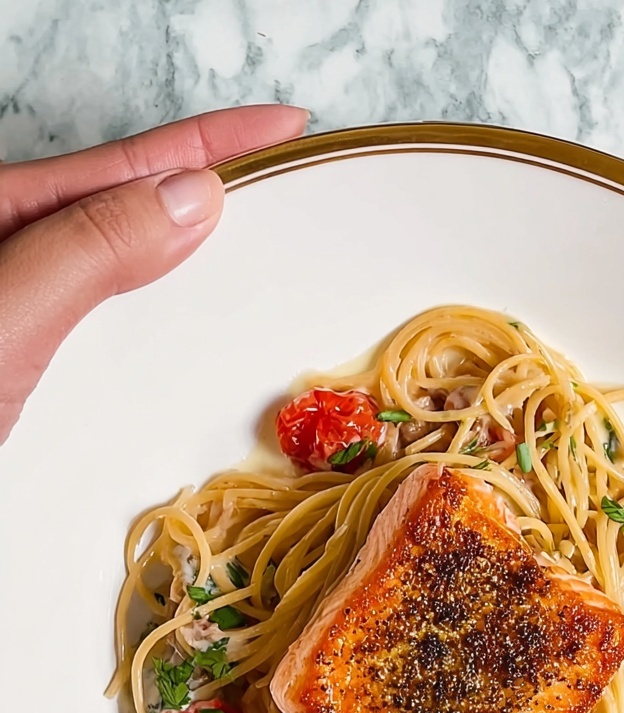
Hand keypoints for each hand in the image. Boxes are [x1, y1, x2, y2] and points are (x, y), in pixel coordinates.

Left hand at [0, 104, 306, 443]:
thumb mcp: (7, 310)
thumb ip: (91, 248)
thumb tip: (193, 194)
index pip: (126, 165)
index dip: (209, 140)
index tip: (285, 126)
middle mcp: (6, 252)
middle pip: (123, 202)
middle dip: (203, 181)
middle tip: (277, 173)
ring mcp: (12, 307)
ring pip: (112, 262)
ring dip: (180, 249)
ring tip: (240, 238)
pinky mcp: (15, 363)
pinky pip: (99, 320)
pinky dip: (149, 314)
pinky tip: (166, 322)